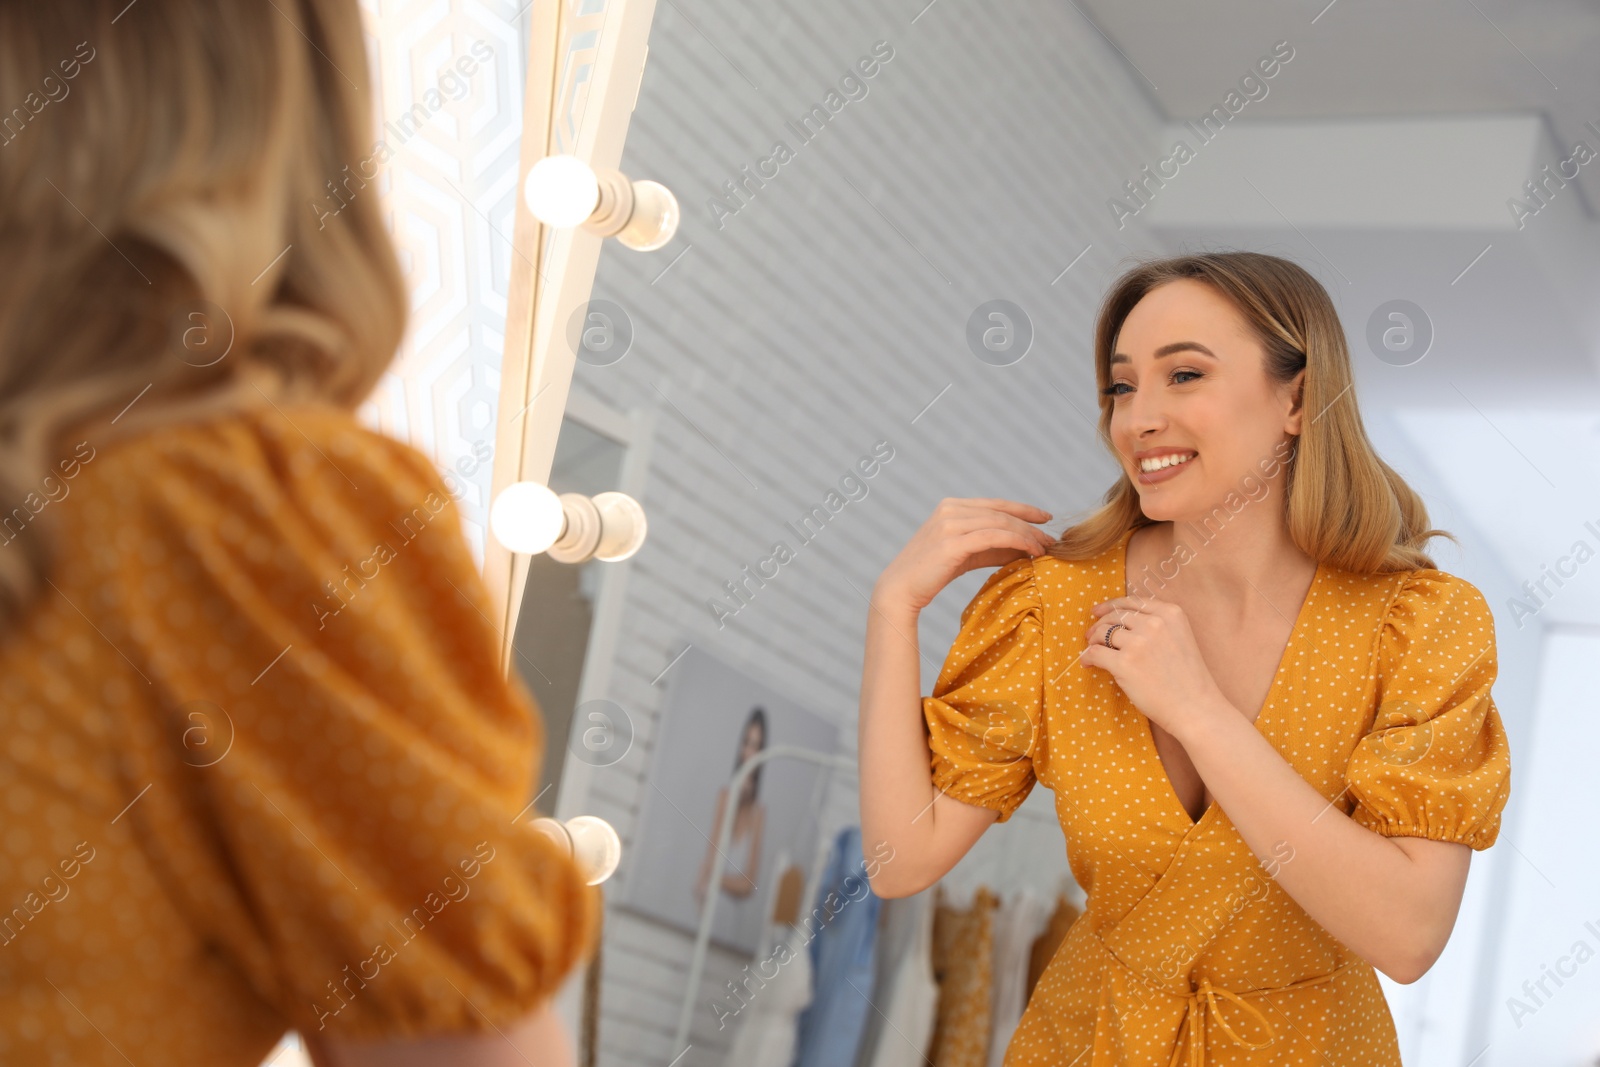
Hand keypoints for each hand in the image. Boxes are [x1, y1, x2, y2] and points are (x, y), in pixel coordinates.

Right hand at [874, 498, 1054, 613]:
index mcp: (951, 507)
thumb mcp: (965, 554)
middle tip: (1051, 540)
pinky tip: (1030, 553)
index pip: (996, 504)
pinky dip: (1016, 542)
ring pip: (1000, 523)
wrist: (900, 590)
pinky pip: (994, 537)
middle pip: (1001, 513)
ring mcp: (950, 524)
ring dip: (1027, 535)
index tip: (1045, 518)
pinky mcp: (953, 542)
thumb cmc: (932, 573)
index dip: (1024, 509)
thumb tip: (1024, 547)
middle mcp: (951, 510)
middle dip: (1030, 525)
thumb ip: (990, 546)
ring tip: (1044, 549)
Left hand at [1078, 596, 1228, 741]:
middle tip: (1091, 637)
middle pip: (1114, 616)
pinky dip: (1088, 657)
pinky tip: (1088, 664)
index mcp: (1170, 613)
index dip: (1111, 606)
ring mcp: (1139, 643)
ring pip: (1102, 633)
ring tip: (1094, 652)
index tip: (1098, 612)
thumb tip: (1119, 621)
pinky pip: (1095, 653)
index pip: (1132, 602)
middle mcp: (1154, 623)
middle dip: (1099, 625)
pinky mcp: (1125, 663)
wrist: (1195, 707)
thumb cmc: (1187, 678)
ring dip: (1094, 642)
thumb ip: (1157, 625)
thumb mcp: (1179, 637)